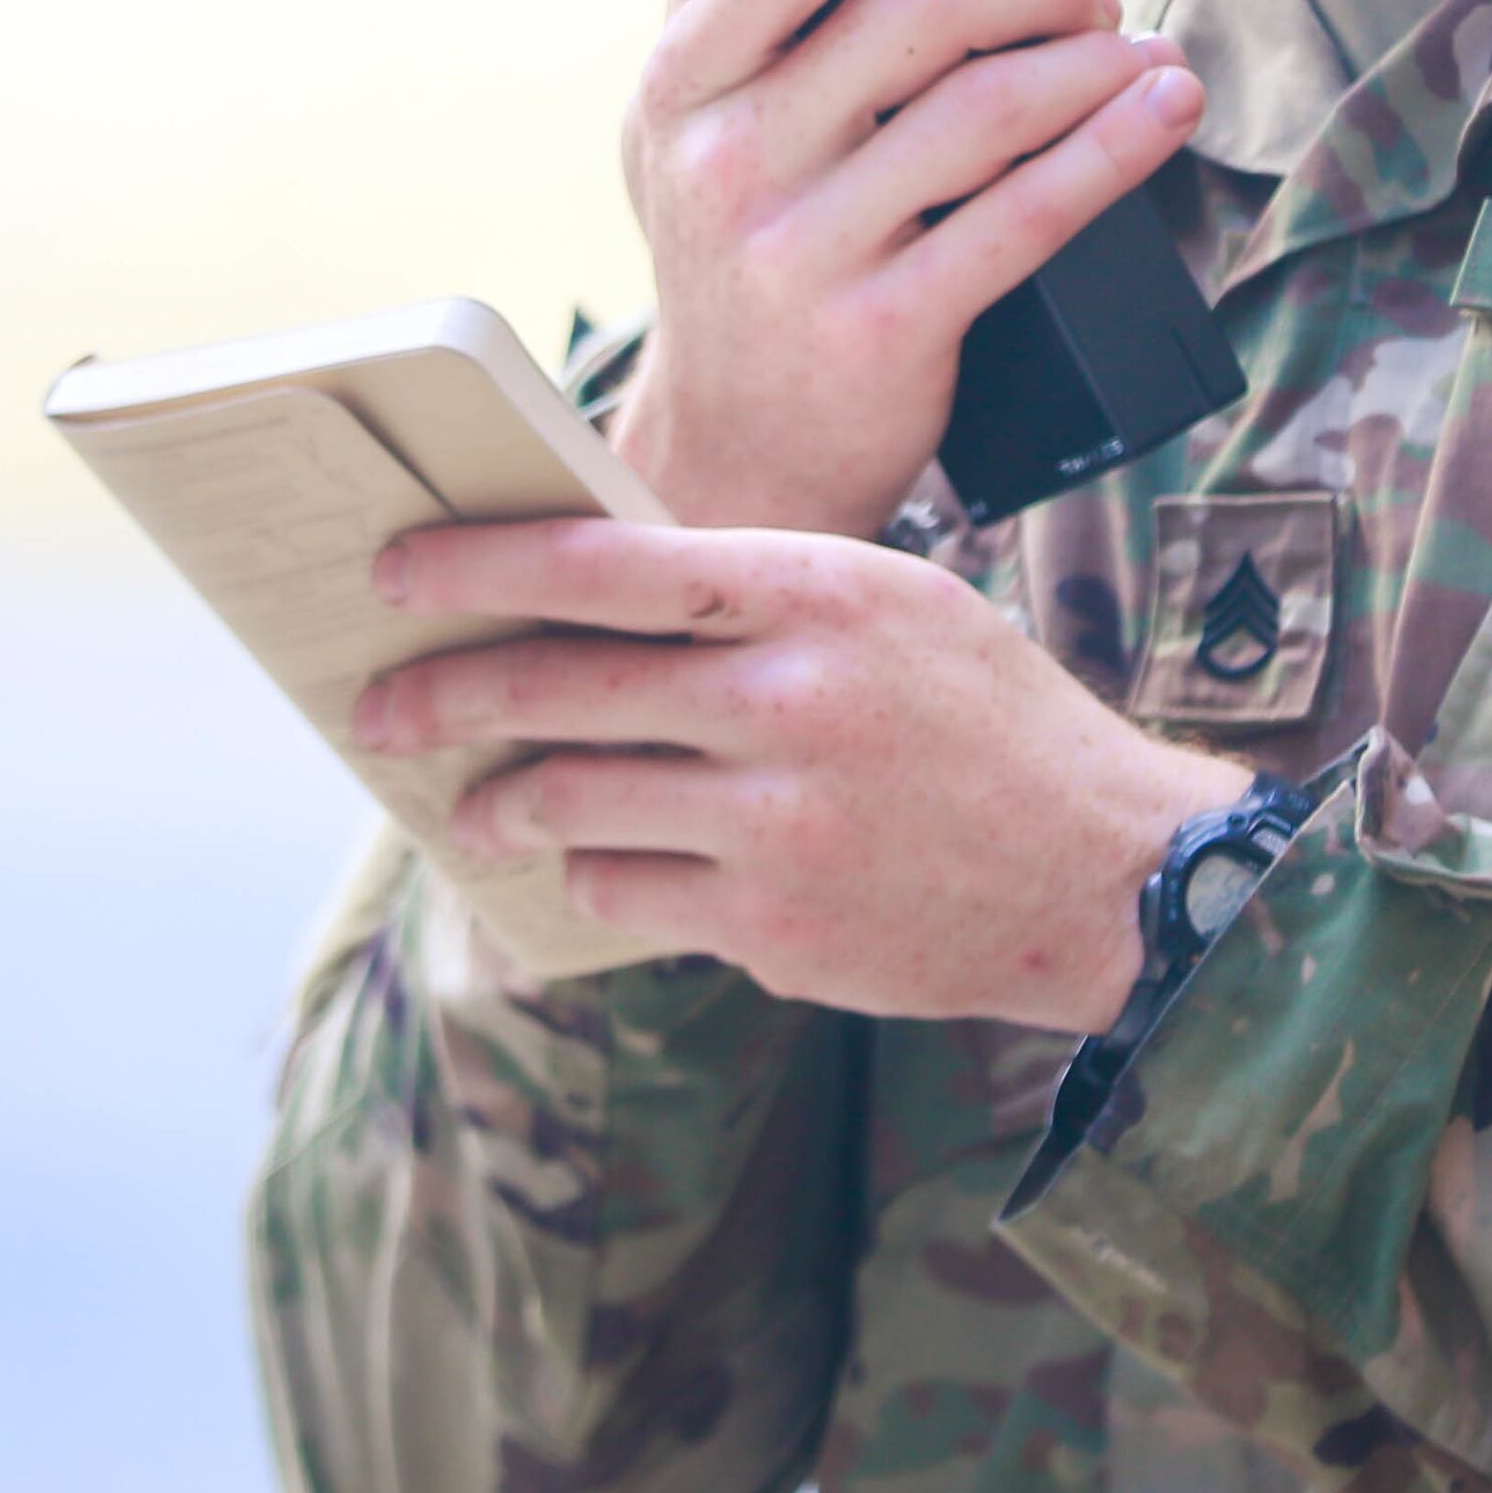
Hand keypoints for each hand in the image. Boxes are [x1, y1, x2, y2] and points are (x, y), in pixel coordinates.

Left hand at [357, 515, 1254, 1029]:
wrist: (1111, 875)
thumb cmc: (988, 722)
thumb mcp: (892, 608)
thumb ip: (754, 598)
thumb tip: (585, 597)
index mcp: (818, 593)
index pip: (605, 562)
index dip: (480, 564)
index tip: (398, 569)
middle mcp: (790, 701)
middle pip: (560, 688)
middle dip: (446, 696)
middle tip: (380, 705)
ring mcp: (779, 824)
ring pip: (574, 802)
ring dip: (505, 802)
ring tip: (477, 805)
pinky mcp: (775, 930)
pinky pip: (627, 893)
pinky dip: (595, 875)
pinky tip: (595, 863)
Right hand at [613, 0, 1202, 539]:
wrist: (731, 461)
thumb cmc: (731, 270)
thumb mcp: (675, 145)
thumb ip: (718, 26)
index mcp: (679, 90)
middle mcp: (734, 163)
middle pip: (921, 12)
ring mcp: (809, 251)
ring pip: (993, 106)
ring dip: (1094, 58)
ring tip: (1133, 50)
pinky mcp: (891, 328)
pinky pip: (1031, 213)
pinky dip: (1118, 145)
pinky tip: (1163, 110)